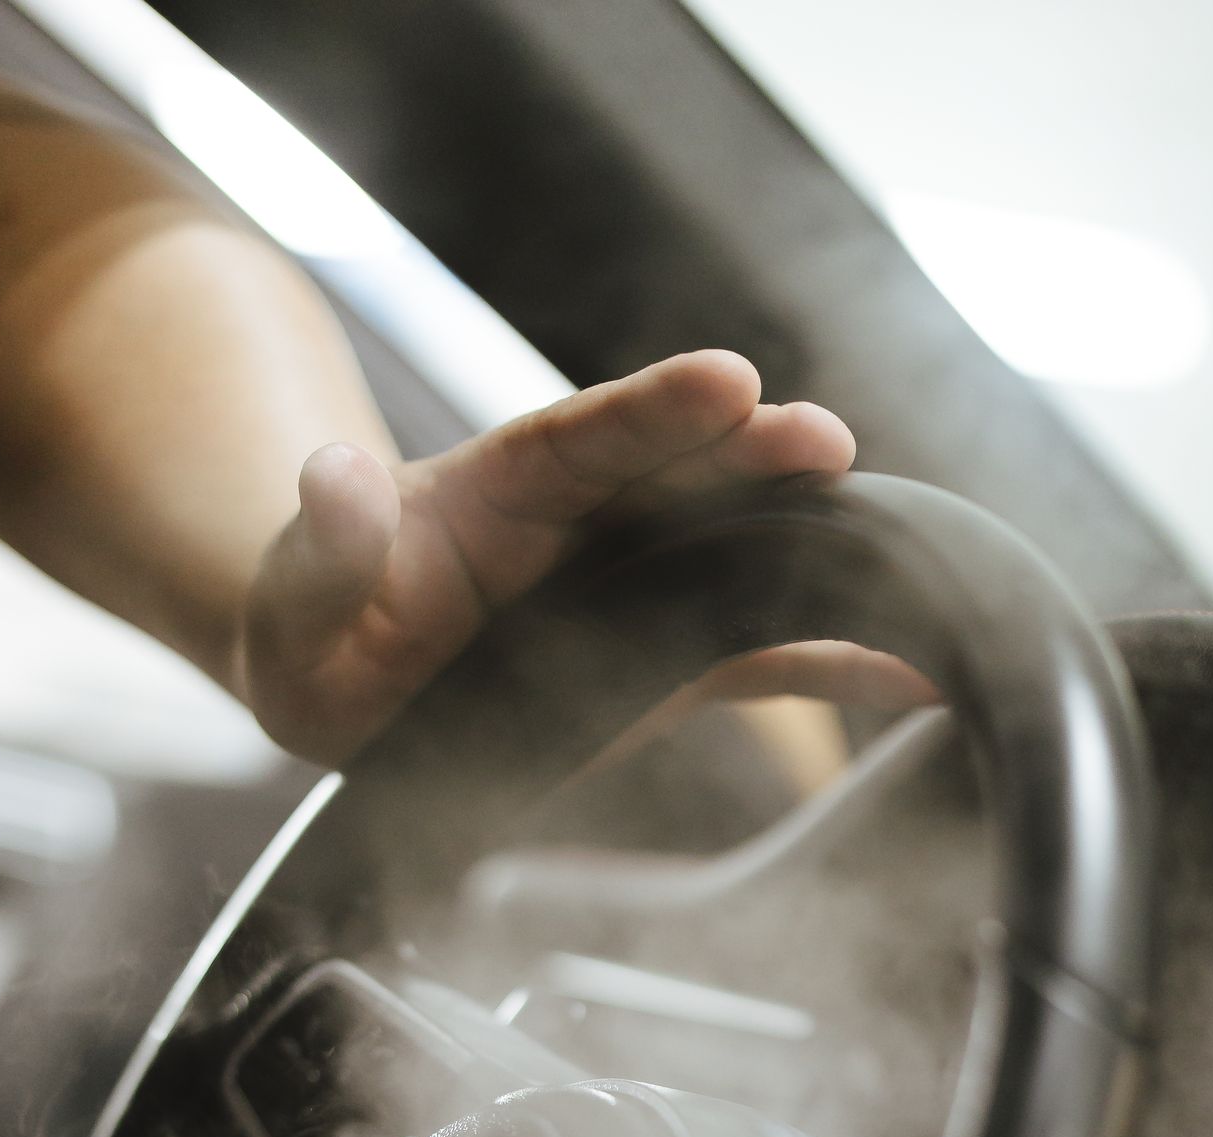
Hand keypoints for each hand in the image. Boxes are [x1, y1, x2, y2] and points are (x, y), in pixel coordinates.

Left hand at [236, 349, 865, 763]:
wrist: (352, 682)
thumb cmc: (320, 626)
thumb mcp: (296, 594)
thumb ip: (324, 545)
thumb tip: (337, 480)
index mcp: (498, 489)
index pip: (579, 437)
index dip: (653, 410)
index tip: (728, 378)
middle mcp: (588, 525)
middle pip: (681, 476)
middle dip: (754, 457)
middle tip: (826, 442)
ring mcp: (638, 589)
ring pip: (740, 555)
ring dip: (819, 554)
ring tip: (912, 560)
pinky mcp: (669, 660)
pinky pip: (765, 657)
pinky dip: (841, 663)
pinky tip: (916, 671)